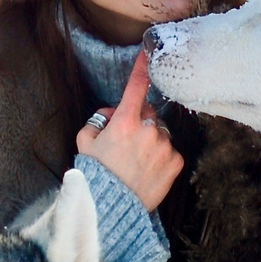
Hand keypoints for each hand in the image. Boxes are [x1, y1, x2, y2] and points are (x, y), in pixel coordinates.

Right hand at [74, 51, 182, 212]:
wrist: (111, 209)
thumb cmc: (95, 175)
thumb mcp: (85, 143)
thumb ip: (97, 120)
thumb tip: (111, 113)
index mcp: (125, 122)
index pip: (136, 87)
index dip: (142, 67)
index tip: (147, 52)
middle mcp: (148, 130)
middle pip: (150, 112)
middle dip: (141, 120)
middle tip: (127, 142)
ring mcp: (165, 146)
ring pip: (161, 132)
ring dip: (152, 140)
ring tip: (137, 162)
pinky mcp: (176, 162)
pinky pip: (170, 151)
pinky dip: (161, 157)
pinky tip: (148, 170)